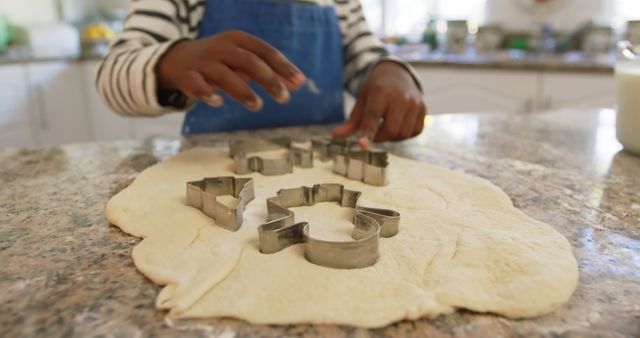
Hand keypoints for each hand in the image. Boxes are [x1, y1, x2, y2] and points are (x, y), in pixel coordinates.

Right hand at [158, 30, 306, 110]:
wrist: (178, 60)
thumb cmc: (221, 61)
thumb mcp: (244, 62)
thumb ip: (269, 72)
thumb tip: (298, 84)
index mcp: (238, 40)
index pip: (264, 51)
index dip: (283, 67)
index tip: (298, 83)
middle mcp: (221, 48)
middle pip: (249, 62)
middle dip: (268, 80)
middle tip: (284, 98)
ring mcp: (203, 62)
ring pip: (225, 75)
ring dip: (243, 91)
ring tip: (257, 106)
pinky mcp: (187, 76)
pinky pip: (197, 85)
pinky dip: (207, 93)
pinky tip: (218, 102)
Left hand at [332, 62, 426, 147]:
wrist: (397, 73)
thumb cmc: (376, 88)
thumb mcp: (362, 100)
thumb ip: (352, 121)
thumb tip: (336, 135)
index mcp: (381, 93)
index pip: (373, 117)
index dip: (368, 133)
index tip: (362, 145)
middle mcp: (401, 97)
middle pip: (391, 130)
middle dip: (381, 137)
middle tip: (375, 132)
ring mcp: (415, 103)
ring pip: (404, 133)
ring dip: (392, 136)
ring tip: (386, 125)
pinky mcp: (423, 109)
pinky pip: (415, 131)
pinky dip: (405, 133)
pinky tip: (399, 124)